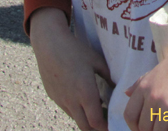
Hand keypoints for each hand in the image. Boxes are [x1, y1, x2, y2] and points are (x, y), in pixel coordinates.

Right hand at [29, 8, 111, 130]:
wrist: (49, 45)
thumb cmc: (75, 50)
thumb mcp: (96, 61)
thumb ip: (108, 76)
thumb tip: (118, 86)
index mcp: (86, 93)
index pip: (96, 122)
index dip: (105, 127)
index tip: (112, 124)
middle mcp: (72, 101)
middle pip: (85, 127)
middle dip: (96, 128)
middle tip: (105, 122)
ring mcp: (61, 100)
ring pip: (75, 118)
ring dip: (85, 118)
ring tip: (95, 109)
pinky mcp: (53, 96)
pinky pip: (66, 109)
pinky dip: (75, 109)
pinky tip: (81, 98)